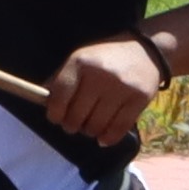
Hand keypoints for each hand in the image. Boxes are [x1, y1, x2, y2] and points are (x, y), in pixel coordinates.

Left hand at [45, 37, 165, 150]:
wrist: (146, 50)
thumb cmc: (106, 57)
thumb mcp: (81, 59)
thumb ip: (61, 79)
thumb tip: (43, 99)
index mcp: (81, 62)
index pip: (59, 96)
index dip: (54, 113)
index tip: (56, 118)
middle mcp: (100, 75)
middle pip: (77, 116)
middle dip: (71, 125)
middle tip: (75, 124)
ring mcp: (121, 88)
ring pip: (96, 126)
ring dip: (89, 132)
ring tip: (90, 126)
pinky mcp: (139, 99)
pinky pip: (118, 129)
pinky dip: (107, 138)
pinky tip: (103, 138)